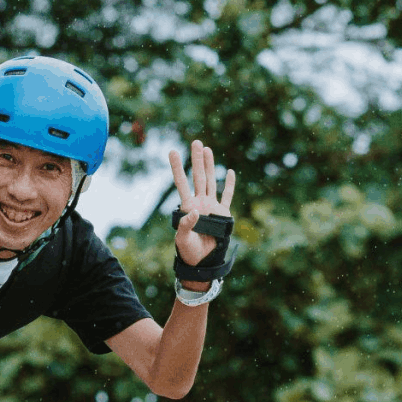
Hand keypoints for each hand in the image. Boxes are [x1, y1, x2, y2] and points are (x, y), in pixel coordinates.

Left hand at [168, 140, 237, 271]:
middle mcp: (199, 202)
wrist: (203, 260)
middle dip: (196, 159)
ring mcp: (211, 205)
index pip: (181, 183)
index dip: (176, 167)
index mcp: (187, 206)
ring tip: (207, 149)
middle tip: (196, 142)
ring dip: (210, 165)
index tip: (172, 151)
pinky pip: (227, 196)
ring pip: (210, 180)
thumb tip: (194, 212)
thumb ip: (186, 225)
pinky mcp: (223, 212)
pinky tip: (229, 172)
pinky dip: (228, 185)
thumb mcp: (183, 239)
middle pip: (197, 176)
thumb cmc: (189, 250)